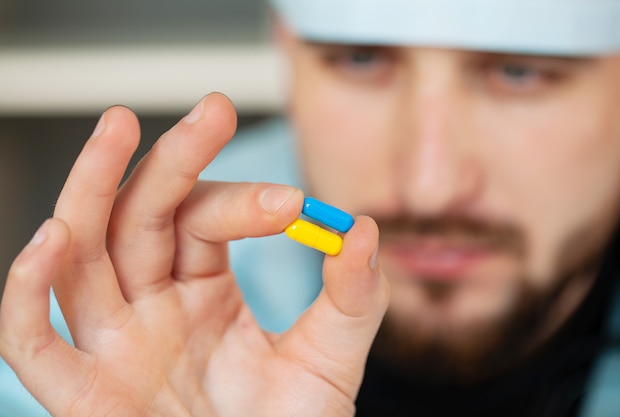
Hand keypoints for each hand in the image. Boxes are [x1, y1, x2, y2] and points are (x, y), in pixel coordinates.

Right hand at [0, 93, 389, 416]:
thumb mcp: (329, 360)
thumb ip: (353, 298)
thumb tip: (363, 228)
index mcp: (203, 290)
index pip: (204, 220)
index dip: (242, 202)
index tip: (294, 203)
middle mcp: (152, 306)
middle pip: (138, 216)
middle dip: (171, 160)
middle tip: (212, 110)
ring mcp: (114, 344)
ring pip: (81, 255)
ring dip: (88, 191)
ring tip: (117, 129)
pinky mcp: (84, 394)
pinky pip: (34, 341)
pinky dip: (29, 292)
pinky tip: (52, 238)